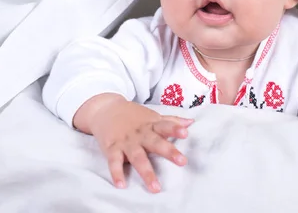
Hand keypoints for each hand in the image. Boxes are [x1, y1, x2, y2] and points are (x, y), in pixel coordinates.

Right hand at [74, 94, 192, 192]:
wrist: (106, 109)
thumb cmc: (133, 116)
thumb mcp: (151, 116)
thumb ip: (171, 120)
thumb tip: (191, 122)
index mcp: (151, 125)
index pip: (165, 125)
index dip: (175, 129)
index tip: (185, 133)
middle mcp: (140, 134)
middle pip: (155, 143)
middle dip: (168, 152)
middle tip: (182, 161)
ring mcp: (126, 141)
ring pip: (138, 157)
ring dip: (146, 173)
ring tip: (155, 188)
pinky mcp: (112, 148)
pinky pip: (114, 162)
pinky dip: (117, 173)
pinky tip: (121, 185)